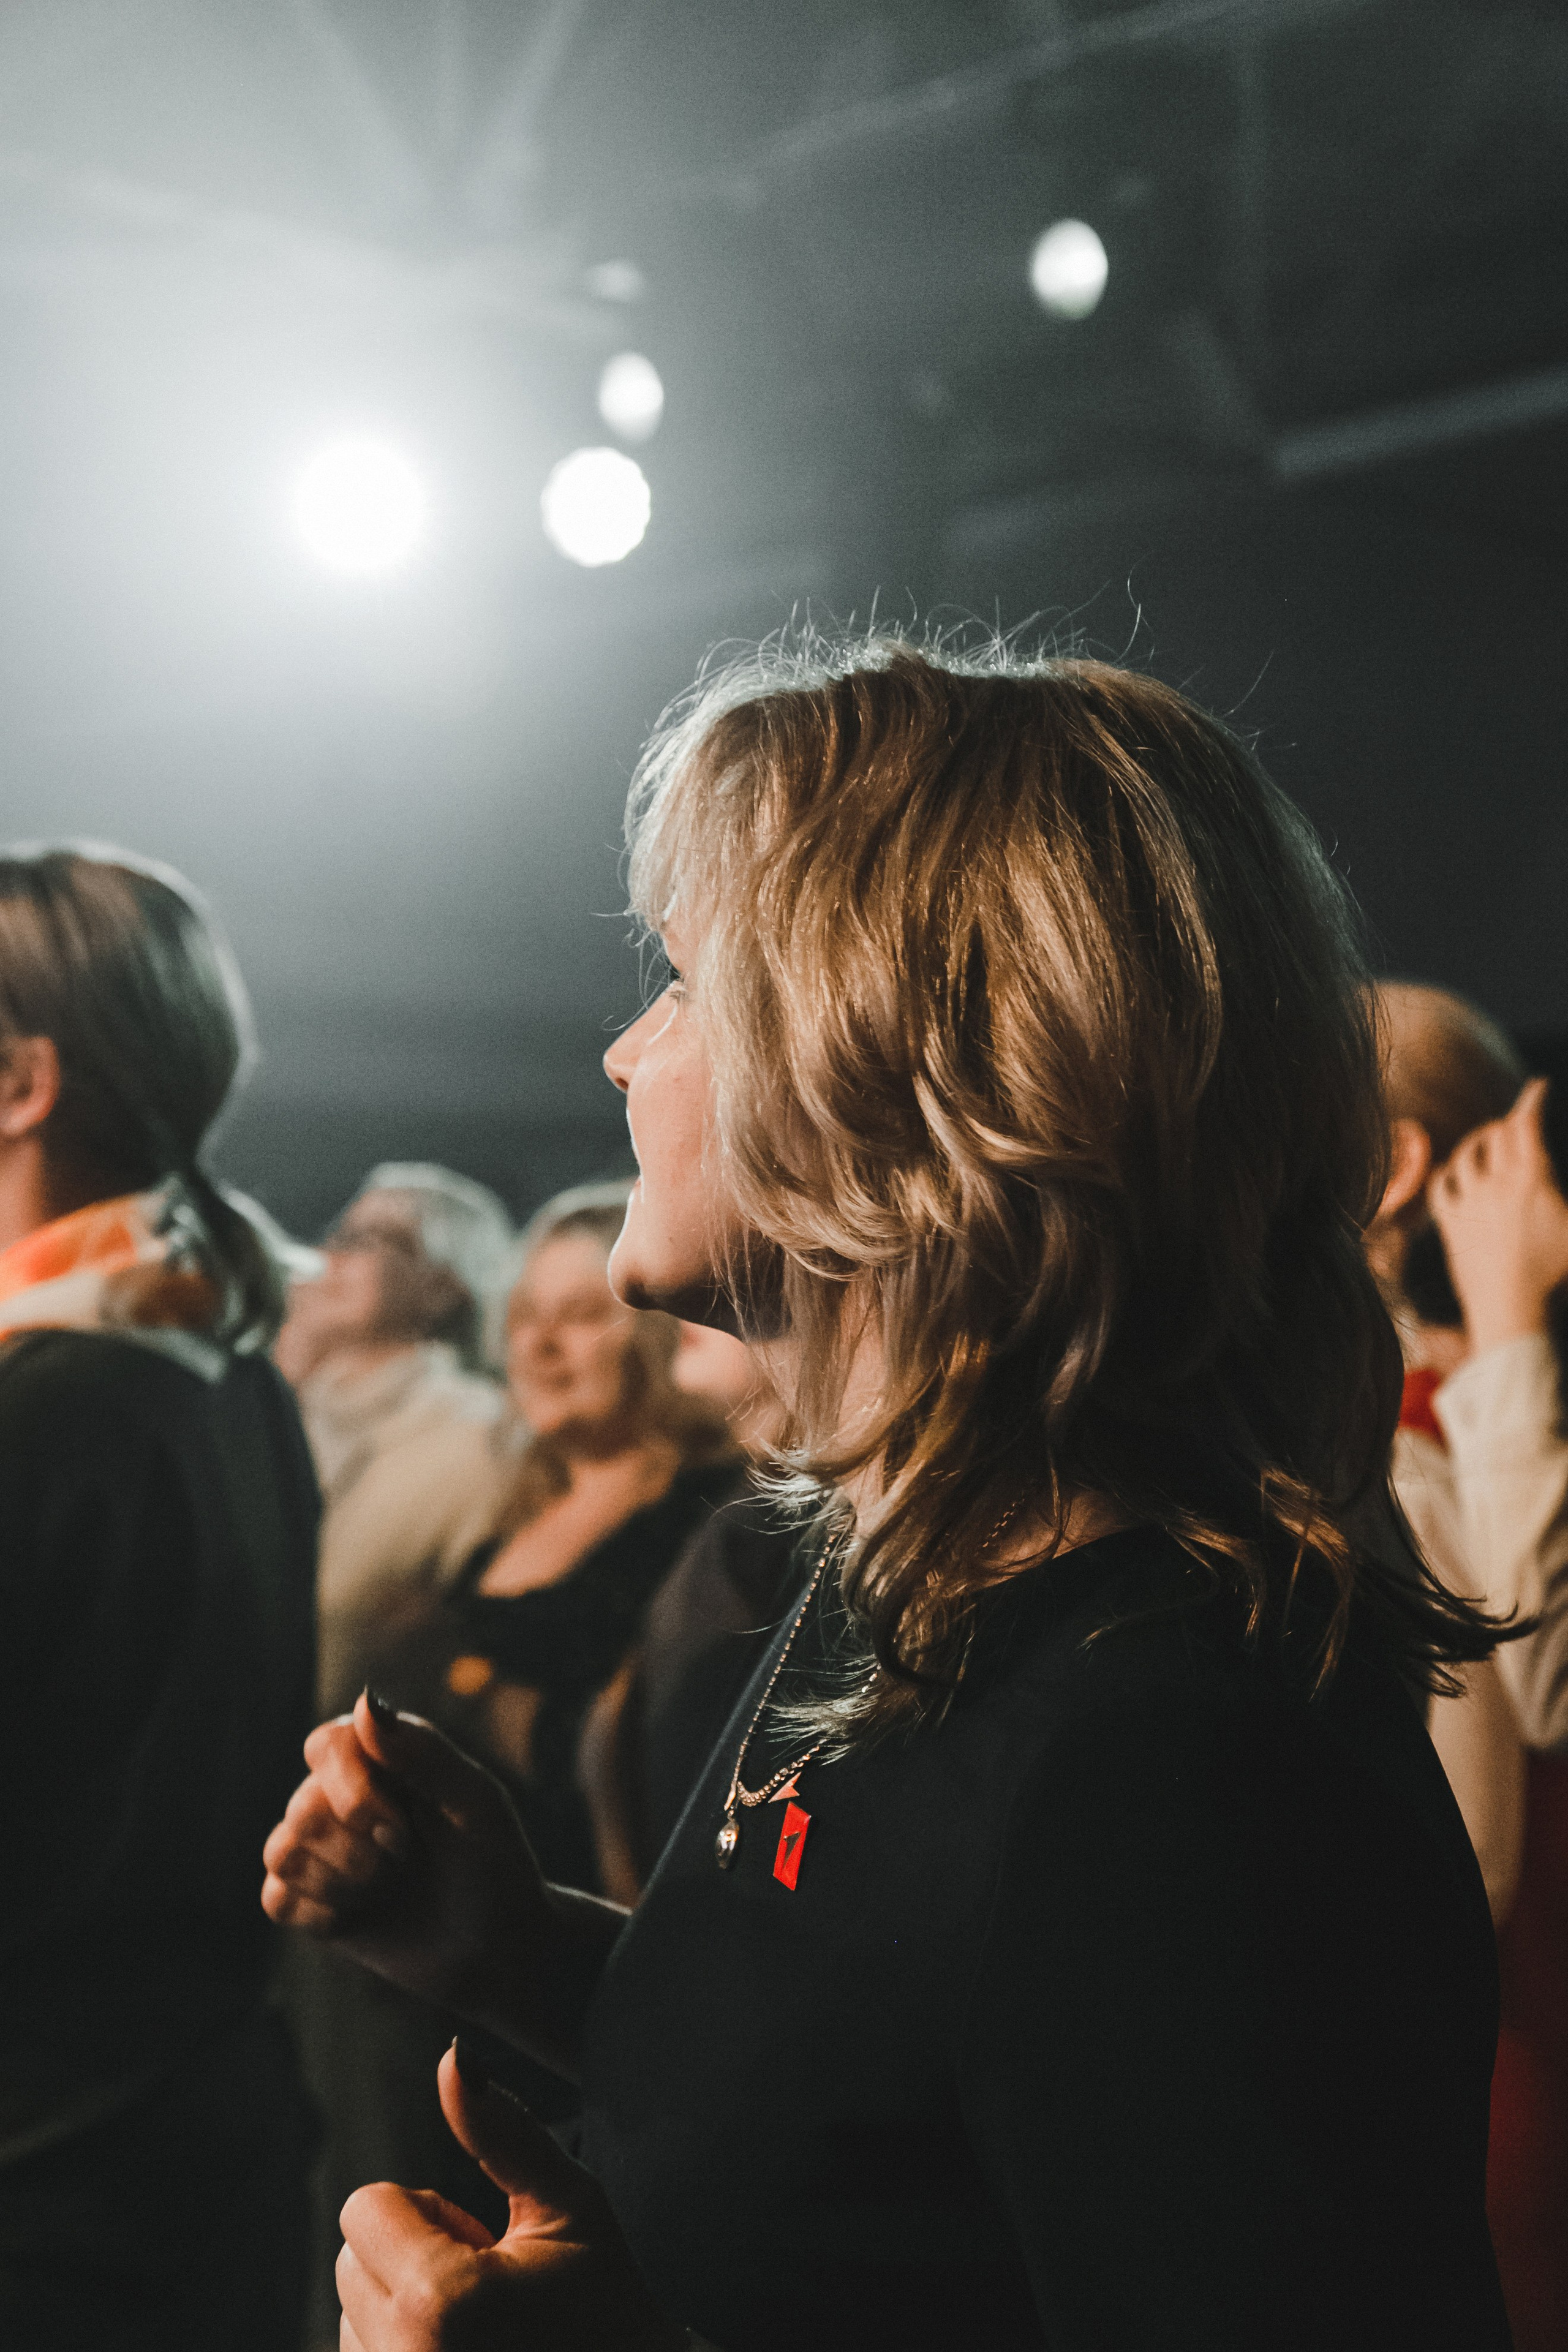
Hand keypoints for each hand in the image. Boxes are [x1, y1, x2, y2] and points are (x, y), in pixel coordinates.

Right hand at [262, 1693, 552, 2044]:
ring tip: (387, 1887)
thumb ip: (423, 1751)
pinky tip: (359, 1916)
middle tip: (408, 1861)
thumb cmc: (493, 1861)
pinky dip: (321, 1913)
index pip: (326, 1745)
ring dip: (343, 1881)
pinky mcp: (311, 1900)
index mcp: (382, 1758)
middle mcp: (343, 1794)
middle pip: (303, 1807)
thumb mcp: (474, 1802)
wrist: (495, 1944)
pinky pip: (276, 1898)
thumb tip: (367, 1701)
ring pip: (282, 1850)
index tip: (403, 1830)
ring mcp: (324, 1847)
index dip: (354, 1791)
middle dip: (361, 1850)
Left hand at [337, 2043, 685, 2351]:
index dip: (431, 2209)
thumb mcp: (569, 2203)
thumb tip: (455, 2058)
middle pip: (351, 2257)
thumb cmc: (608, 2303)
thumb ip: (502, 2129)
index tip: (485, 2241)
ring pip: (352, 2312)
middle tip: (489, 2284)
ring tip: (480, 2325)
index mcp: (442, 2302)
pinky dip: (402, 2344)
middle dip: (412, 2254)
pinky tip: (466, 2350)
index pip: (366, 2207)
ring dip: (405, 2305)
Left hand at [1429, 1078, 1567, 1351]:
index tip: (1537, 1087)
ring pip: (1465, 1155)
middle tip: (1515, 1126)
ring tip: (1486, 1144)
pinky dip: (1446, 1174)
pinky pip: (1440, 1185)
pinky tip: (1451, 1172)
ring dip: (1477, 1144)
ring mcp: (1469, 1202)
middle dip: (1507, 1125)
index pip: (1526, 1126)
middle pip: (1496, 1135)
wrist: (1510, 1306)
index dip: (1531, 1101)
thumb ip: (1563, 1197)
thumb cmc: (1552, 1273)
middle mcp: (1496, 1183)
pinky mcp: (1449, 1222)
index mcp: (1531, 1179)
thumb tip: (1555, 1188)